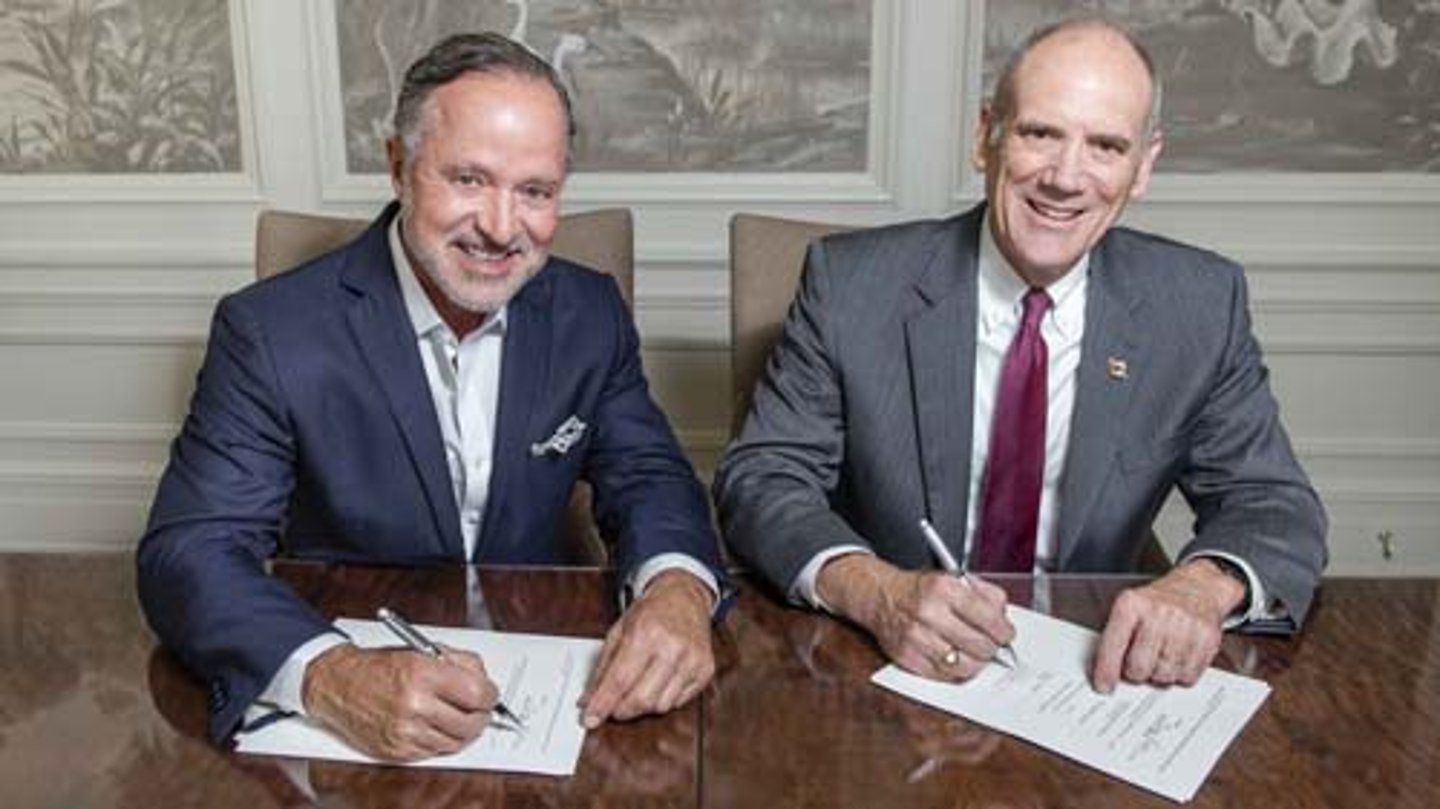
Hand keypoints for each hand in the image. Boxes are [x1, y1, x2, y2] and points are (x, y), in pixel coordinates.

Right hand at [302, 642, 497, 760]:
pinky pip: (433, 751)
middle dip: (481, 717)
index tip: (490, 695)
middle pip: (470, 723)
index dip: (490, 695)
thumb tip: (484, 680)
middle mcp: (414, 704)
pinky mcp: (396, 750)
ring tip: (456, 716)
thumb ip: (459, 662)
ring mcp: (404, 731)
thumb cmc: (379, 666)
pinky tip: (434, 725)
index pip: (477, 694)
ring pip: (454, 742)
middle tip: (480, 710)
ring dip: (462, 731)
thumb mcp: (422, 649)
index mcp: (422, 673)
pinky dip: (439, 740)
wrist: (338, 683)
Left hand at [579, 569, 714, 727]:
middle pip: (642, 699)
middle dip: (621, 711)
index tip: (590, 718)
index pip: (620, 680)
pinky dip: (663, 700)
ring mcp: (692, 660)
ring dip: (642, 706)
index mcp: (646, 633)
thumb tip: (588, 700)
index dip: (603, 704)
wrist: (684, 598)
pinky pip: (678, 703)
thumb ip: (602, 668)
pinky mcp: (705, 670)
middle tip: (612, 709)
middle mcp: (672, 647)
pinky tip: (657, 684)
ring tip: (637, 690)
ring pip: (661, 706)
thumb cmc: (650, 612)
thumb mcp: (618, 631)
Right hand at [816, 554, 1013, 680]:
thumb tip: (1004, 621)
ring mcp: (917, 638)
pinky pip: (945, 675)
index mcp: (943, 589)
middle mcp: (929, 613)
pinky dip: (955, 670)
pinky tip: (955, 657)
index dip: (1003, 631)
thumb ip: (985, 595)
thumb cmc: (921, 590)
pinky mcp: (908, 657)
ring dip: (975, 661)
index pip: (988, 618)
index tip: (1006, 634)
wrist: (882, 597)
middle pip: (979, 645)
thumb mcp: (954, 579)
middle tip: (991, 644)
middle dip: (991, 648)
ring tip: (973, 652)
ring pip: (964, 666)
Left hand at [1091, 558, 1246, 692]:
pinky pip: (1187, 676)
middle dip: (1135, 672)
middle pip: (1139, 667)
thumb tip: (1103, 672)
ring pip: (1164, 675)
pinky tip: (1178, 656)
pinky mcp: (1207, 639)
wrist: (1197, 587)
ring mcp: (1185, 626)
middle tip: (1138, 663)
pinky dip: (1179, 673)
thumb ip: (1114, 638)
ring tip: (1160, 654)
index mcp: (1132, 604)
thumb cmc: (1158, 603)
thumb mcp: (1128, 608)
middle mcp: (1159, 613)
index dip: (1106, 671)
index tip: (1103, 685)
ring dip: (1158, 673)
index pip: (1113, 645)